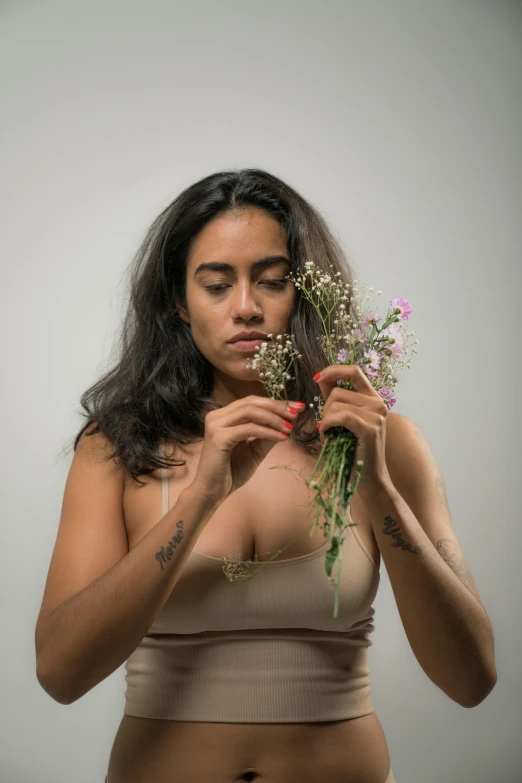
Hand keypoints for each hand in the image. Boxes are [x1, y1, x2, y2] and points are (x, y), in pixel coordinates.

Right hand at [190, 396, 303, 503]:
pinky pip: (248, 429)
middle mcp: (217, 416)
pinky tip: (281, 437)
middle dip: (277, 407)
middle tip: (296, 413)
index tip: (297, 407)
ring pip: (250, 412)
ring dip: (274, 418)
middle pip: (251, 402)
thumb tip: (289, 421)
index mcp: (224, 416)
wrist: (213, 492)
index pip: (252, 402)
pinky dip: (267, 431)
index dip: (275, 402)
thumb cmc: (231, 472)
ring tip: (290, 427)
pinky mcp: (218, 437)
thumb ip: (268, 434)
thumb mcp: (255, 450)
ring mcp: (216, 425)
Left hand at [313, 364, 390, 490]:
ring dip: (325, 421)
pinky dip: (328, 425)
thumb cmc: (353, 451)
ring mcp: (377, 415)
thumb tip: (320, 378)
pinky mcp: (371, 428)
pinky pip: (340, 416)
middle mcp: (378, 403)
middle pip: (337, 392)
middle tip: (326, 428)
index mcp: (373, 398)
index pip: (354, 370)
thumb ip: (335, 399)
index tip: (316, 378)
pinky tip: (327, 437)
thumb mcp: (343, 421)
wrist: (369, 479)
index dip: (333, 370)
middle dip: (324, 409)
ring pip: (336, 404)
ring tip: (329, 436)